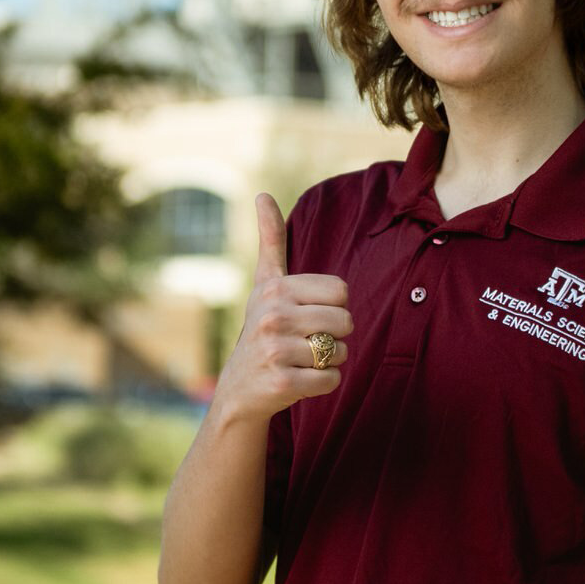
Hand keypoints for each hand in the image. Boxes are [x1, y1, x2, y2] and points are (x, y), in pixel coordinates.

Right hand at [215, 192, 350, 420]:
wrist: (239, 390)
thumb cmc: (262, 330)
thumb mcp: (264, 284)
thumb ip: (271, 240)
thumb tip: (262, 194)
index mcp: (275, 289)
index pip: (341, 291)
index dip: (332, 306)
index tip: (307, 315)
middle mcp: (272, 316)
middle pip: (345, 321)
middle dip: (334, 335)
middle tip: (306, 342)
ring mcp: (275, 351)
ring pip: (341, 351)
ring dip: (329, 361)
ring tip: (301, 361)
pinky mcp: (282, 383)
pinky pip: (332, 380)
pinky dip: (324, 383)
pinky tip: (300, 380)